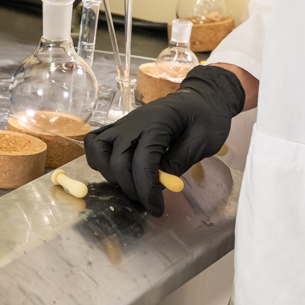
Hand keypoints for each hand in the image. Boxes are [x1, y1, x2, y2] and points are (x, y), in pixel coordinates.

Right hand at [84, 65, 245, 215]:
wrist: (203, 95)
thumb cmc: (208, 117)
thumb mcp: (203, 142)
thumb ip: (177, 163)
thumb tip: (156, 187)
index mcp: (158, 123)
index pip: (142, 161)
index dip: (146, 190)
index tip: (157, 209)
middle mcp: (134, 121)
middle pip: (117, 160)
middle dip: (130, 188)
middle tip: (148, 200)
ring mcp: (124, 123)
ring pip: (98, 150)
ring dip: (110, 174)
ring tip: (131, 185)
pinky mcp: (121, 127)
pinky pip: (97, 142)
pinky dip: (100, 160)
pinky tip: (118, 172)